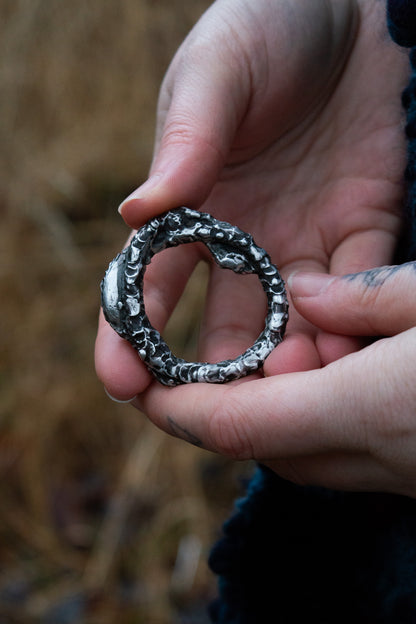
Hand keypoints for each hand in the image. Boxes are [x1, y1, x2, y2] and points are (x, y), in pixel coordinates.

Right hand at [95, 0, 407, 399]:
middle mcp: (245, 240)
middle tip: (221, 414)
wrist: (354, 12)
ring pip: (290, 325)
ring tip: (292, 384)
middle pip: (223, 328)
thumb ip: (184, 143)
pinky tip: (341, 347)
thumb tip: (133, 213)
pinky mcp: (363, 229)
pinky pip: (355, 291)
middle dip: (220, 377)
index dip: (131, 336)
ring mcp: (305, 240)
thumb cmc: (266, 28)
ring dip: (287, 363)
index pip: (152, 285)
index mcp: (194, 208)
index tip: (123, 383)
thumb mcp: (215, 76)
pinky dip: (348, 323)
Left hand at [135, 262, 415, 497]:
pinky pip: (340, 459)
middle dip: (217, 408)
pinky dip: (310, 423)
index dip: (177, 408)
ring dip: (265, 414)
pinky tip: (324, 384)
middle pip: (258, 443)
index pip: (236, 422)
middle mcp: (373, 455)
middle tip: (207, 363)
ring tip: (270, 360)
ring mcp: (399, 474)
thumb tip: (303, 295)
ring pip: (296, 456)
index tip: (139, 386)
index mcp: (368, 406)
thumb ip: (364, 297)